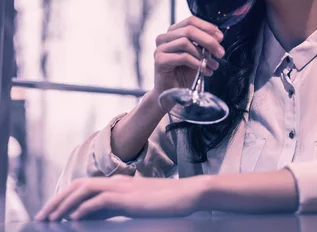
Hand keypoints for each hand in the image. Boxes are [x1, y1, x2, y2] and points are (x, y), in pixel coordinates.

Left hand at [35, 175, 202, 220]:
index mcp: (120, 182)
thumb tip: (97, 215)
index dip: (65, 197)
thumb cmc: (169, 201)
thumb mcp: (140, 204)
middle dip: (58, 200)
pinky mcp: (128, 197)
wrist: (189, 193)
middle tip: (43, 216)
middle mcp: (118, 181)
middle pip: (79, 185)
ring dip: (65, 204)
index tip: (52, 211)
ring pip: (84, 190)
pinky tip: (75, 219)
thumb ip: (119, 206)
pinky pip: (99, 201)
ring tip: (52, 218)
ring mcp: (123, 187)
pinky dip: (84, 209)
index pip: (85, 185)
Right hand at [152, 16, 224, 94]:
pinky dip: (197, 63)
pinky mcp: (159, 60)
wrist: (173, 94)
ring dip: (203, 55)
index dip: (207, 27)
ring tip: (213, 65)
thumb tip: (218, 37)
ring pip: (185, 42)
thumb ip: (205, 45)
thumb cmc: (185, 74)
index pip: (191, 21)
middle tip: (221, 53)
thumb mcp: (199, 56)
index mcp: (174, 32)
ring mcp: (160, 48)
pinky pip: (182, 57)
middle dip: (209, 41)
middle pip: (189, 30)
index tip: (221, 37)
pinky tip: (204, 71)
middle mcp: (164, 38)